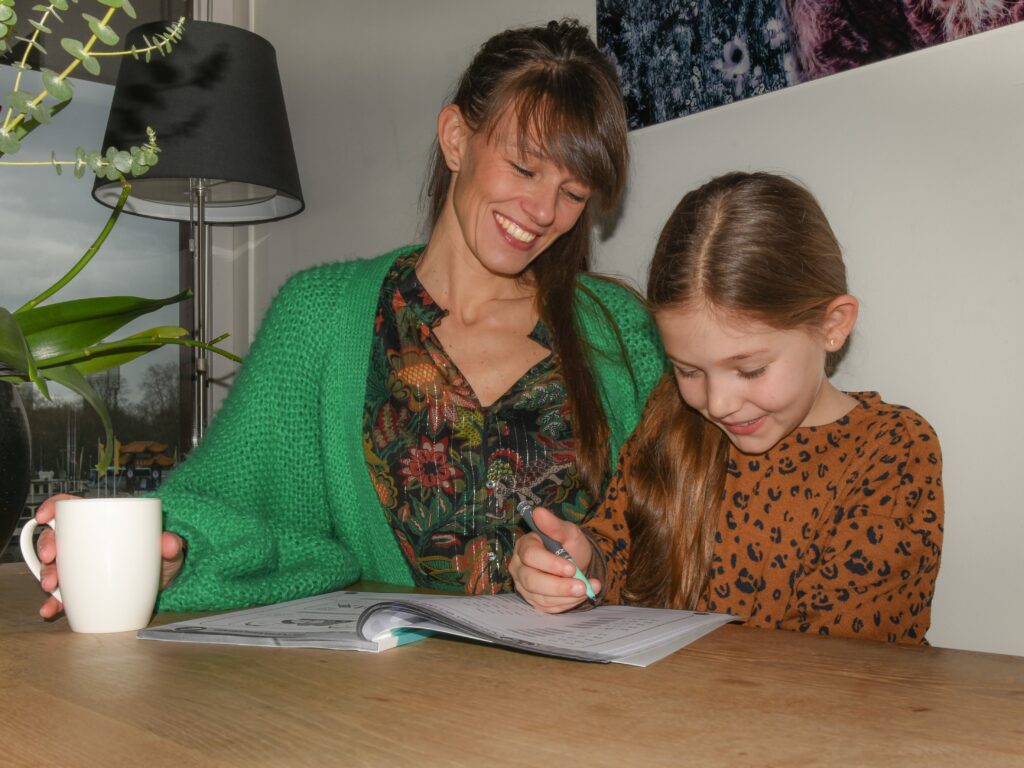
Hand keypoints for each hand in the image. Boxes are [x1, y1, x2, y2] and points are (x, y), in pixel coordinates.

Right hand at [33, 494, 185, 618]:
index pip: (71, 507)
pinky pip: (62, 595)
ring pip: (54, 566)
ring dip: (47, 575)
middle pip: (56, 537)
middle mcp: (84, 543)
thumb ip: (170, 545)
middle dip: (47, 546)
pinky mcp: (79, 589)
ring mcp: (79, 567)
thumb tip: (170, 543)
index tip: (45, 515)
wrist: (161, 584)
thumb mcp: (168, 549)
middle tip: (50, 558)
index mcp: (102, 523)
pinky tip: (49, 609)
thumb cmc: (159, 557)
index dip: (53, 506)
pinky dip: (53, 603)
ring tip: (51, 586)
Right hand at [509, 505, 599, 613]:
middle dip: (559, 586)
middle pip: (531, 580)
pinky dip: (566, 604)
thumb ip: (554, 525)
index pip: (530, 556)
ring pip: (540, 597)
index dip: (550, 564)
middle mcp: (519, 567)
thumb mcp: (567, 531)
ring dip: (567, 596)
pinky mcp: (534, 601)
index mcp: (524, 546)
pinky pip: (548, 607)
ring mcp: (524, 586)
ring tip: (588, 589)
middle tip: (582, 587)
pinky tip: (580, 595)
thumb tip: (538, 511)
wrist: (576, 562)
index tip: (572, 568)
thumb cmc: (568, 544)